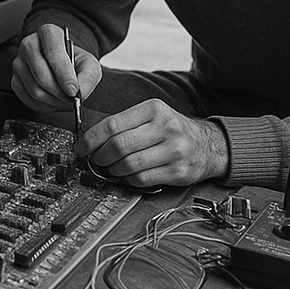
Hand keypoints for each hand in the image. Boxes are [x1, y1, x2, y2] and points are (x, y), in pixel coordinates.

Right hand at [11, 23, 101, 112]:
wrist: (61, 65)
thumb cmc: (74, 62)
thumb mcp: (89, 64)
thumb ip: (88, 77)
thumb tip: (80, 93)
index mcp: (48, 33)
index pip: (53, 53)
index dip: (64, 75)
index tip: (73, 90)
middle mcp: (29, 44)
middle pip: (41, 75)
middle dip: (59, 92)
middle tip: (71, 99)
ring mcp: (19, 62)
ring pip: (34, 90)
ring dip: (53, 101)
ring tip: (64, 99)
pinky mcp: (15, 79)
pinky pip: (28, 99)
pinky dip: (44, 106)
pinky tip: (53, 101)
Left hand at [75, 99, 229, 187]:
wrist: (209, 146)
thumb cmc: (172, 129)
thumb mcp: (152, 115)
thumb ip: (125, 123)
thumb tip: (90, 137)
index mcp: (154, 109)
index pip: (113, 124)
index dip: (91, 139)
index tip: (80, 147)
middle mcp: (165, 128)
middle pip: (118, 146)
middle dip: (99, 156)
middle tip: (93, 160)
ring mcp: (174, 151)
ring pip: (129, 165)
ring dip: (112, 170)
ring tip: (110, 168)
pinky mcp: (178, 172)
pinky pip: (142, 179)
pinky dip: (128, 179)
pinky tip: (127, 175)